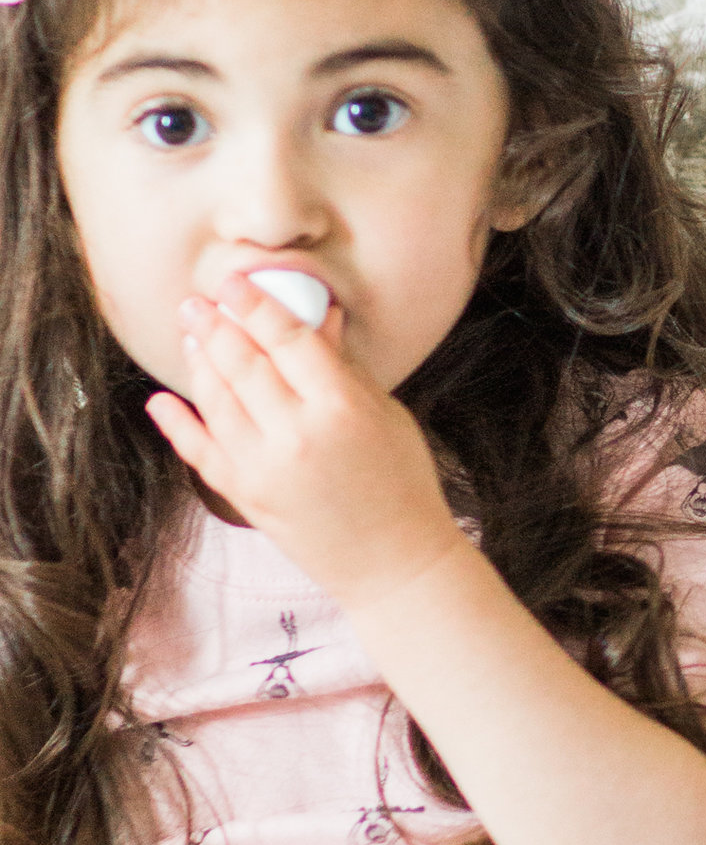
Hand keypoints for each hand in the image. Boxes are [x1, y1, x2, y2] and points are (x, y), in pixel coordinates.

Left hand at [146, 272, 460, 611]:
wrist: (394, 563)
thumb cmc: (404, 484)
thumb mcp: (385, 415)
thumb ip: (343, 367)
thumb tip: (319, 318)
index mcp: (341, 407)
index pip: (288, 339)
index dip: (257, 304)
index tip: (236, 281)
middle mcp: (296, 435)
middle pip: (243, 363)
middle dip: (216, 325)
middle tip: (198, 301)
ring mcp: (264, 468)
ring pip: (216, 400)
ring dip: (199, 362)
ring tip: (191, 336)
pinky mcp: (246, 497)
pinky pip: (200, 451)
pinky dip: (177, 423)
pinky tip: (161, 399)